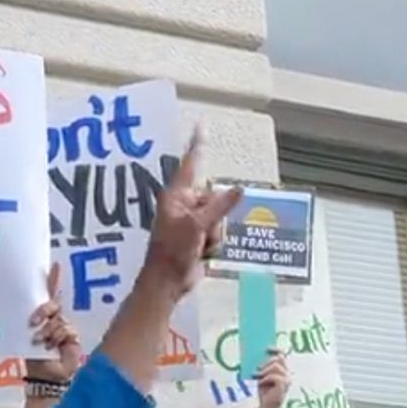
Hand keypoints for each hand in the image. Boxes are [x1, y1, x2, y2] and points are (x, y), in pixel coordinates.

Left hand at [23, 264, 81, 387]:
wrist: (46, 378)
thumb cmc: (33, 360)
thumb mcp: (24, 340)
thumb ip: (26, 328)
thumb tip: (19, 317)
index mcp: (42, 318)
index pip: (49, 295)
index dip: (53, 280)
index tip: (55, 265)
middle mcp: (55, 320)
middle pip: (52, 304)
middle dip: (43, 311)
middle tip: (32, 323)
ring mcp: (65, 328)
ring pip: (57, 319)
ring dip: (46, 331)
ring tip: (39, 343)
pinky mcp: (73, 336)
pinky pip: (65, 329)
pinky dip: (55, 338)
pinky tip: (50, 348)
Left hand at [145, 130, 243, 294]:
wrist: (168, 282)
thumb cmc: (173, 251)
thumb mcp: (197, 225)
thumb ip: (220, 206)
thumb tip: (238, 189)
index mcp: (176, 196)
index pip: (191, 165)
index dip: (198, 146)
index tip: (201, 125)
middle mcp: (184, 205)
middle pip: (215, 198)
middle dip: (215, 219)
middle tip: (202, 233)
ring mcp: (192, 222)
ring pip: (220, 218)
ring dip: (215, 234)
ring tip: (200, 246)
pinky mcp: (199, 238)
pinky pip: (218, 233)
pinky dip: (214, 245)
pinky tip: (203, 254)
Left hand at [253, 350, 289, 407]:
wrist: (266, 407)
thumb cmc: (264, 391)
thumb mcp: (262, 376)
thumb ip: (262, 366)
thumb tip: (256, 354)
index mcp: (283, 370)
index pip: (282, 355)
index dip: (275, 349)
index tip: (267, 348)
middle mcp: (287, 373)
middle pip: (278, 358)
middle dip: (266, 362)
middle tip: (257, 369)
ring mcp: (287, 379)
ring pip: (275, 366)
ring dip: (264, 371)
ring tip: (257, 376)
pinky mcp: (284, 385)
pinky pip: (273, 376)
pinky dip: (264, 379)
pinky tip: (260, 383)